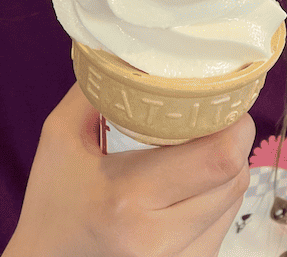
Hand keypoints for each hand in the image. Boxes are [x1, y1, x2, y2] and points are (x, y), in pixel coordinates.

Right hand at [4, 83, 253, 256]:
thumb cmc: (51, 202)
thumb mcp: (59, 137)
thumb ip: (97, 88)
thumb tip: (131, 48)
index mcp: (129, 197)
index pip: (219, 158)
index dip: (234, 122)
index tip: (224, 96)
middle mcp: (160, 238)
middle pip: (235, 177)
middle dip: (234, 138)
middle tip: (217, 112)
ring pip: (235, 201)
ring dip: (229, 167)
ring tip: (202, 144)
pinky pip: (224, 223)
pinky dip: (218, 195)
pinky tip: (193, 180)